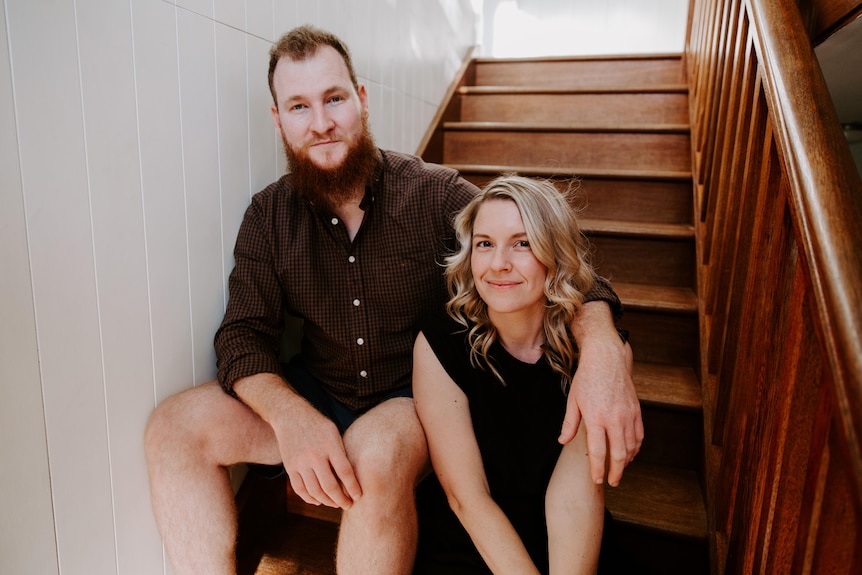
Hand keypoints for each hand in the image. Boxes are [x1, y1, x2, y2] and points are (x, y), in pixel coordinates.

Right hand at [233, 372, 361, 507]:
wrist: (291, 416)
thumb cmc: (318, 425)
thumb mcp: (334, 433)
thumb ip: (341, 453)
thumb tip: (351, 478)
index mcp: (329, 445)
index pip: (345, 472)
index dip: (353, 488)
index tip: (358, 496)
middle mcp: (314, 455)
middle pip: (330, 486)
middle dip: (341, 500)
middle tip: (348, 505)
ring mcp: (300, 462)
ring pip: (315, 491)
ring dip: (327, 502)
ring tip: (336, 503)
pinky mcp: (290, 467)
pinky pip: (300, 489)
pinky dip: (310, 498)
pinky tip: (319, 501)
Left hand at [560, 304, 642, 486]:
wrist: (607, 358)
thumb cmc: (587, 378)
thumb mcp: (573, 400)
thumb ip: (569, 424)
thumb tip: (563, 441)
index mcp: (596, 417)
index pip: (598, 451)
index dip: (598, 469)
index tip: (598, 479)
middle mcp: (614, 418)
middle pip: (619, 454)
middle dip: (616, 471)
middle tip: (612, 481)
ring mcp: (628, 414)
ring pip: (631, 446)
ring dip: (626, 461)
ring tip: (619, 468)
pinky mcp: (636, 410)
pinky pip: (639, 434)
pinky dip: (636, 447)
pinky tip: (630, 452)